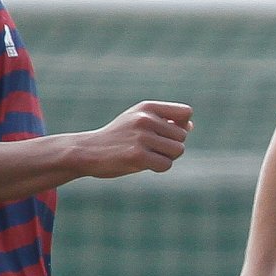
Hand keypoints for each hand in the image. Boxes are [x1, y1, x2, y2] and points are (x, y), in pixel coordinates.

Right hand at [78, 101, 192, 178]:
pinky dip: (159, 168)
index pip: (186, 112)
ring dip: (166, 157)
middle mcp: (145, 119)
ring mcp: (141, 137)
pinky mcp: (137, 156)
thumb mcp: (137, 121)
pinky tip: (143, 164)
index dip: (182, 126)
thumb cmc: (117, 137)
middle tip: (150, 148)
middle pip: (183, 136)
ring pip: (177, 151)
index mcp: (147, 107)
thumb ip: (163, 122)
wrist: (87, 151)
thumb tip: (189, 126)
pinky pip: (166, 165)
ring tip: (146, 155)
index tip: (167, 133)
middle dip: (171, 146)